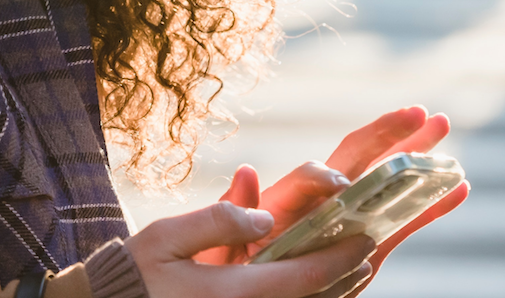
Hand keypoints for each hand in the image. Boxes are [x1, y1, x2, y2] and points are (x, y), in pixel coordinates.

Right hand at [125, 202, 374, 297]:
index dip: (340, 257)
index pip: (305, 276)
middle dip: (347, 274)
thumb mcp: (166, 237)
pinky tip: (316, 286)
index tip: (364, 238)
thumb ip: (216, 221)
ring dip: (335, 290)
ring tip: (352, 267)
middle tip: (368, 249)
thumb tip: (264, 215)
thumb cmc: (135, 274)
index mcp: (234, 292)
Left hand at [197, 106, 470, 288]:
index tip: (341, 188)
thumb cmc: (229, 266)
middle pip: (356, 161)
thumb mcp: (225, 243)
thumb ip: (237, 213)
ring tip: (444, 128)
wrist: (247, 292)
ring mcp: (346, 223)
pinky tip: (459, 188)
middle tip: (422, 113)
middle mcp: (320, 204)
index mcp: (286, 202)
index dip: (329, 176)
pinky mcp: (366, 249)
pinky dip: (430, 207)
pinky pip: (402, 223)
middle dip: (388, 136)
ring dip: (416, 158)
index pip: (313, 176)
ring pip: (386, 184)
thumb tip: (245, 172)